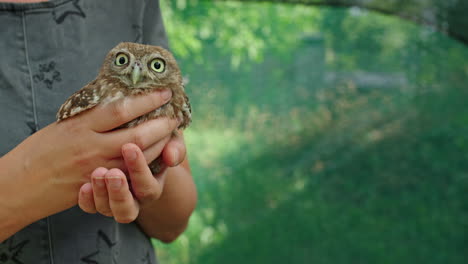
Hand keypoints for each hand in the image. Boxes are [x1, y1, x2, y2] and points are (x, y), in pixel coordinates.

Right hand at [0, 89, 176, 239]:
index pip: (122, 108)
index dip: (147, 99)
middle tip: (174, 117)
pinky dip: (146, 164)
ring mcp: (96, 168)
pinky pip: (129, 175)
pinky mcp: (98, 186)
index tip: (164, 92)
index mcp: (81, 125)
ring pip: (139, 157)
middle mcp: (91, 146)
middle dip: (162, 125)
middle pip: (138, 134)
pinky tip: (156, 156)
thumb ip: (89, 117)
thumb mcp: (62, 125)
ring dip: (159, 145)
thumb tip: (117, 102)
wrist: (17, 186)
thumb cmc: (37, 151)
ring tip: (170, 134)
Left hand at [78, 133, 186, 222]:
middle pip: (127, 210)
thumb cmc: (154, 142)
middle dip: (119, 193)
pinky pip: (89, 207)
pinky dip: (86, 200)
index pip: (147, 187)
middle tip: (113, 173)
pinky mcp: (96, 200)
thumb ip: (175, 147)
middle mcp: (133, 200)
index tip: (129, 147)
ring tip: (98, 173)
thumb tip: (171, 157)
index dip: (139, 169)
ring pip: (107, 211)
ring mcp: (112, 202)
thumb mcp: (169, 141)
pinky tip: (84, 185)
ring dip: (101, 194)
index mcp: (151, 187)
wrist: (134, 149)